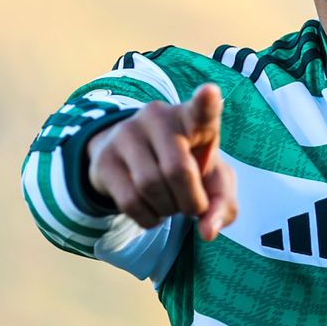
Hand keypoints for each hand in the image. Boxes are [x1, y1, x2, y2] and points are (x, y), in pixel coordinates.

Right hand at [85, 83, 237, 240]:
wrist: (135, 159)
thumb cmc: (187, 166)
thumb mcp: (212, 182)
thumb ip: (222, 205)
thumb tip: (208, 232)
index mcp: (192, 118)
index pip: (201, 110)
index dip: (206, 103)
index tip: (210, 93)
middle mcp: (157, 117)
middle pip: (177, 171)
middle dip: (190, 202)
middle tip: (192, 208)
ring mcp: (126, 134)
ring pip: (150, 187)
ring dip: (167, 210)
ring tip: (170, 205)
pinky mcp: (104, 159)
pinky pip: (129, 201)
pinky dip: (148, 218)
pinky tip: (153, 212)